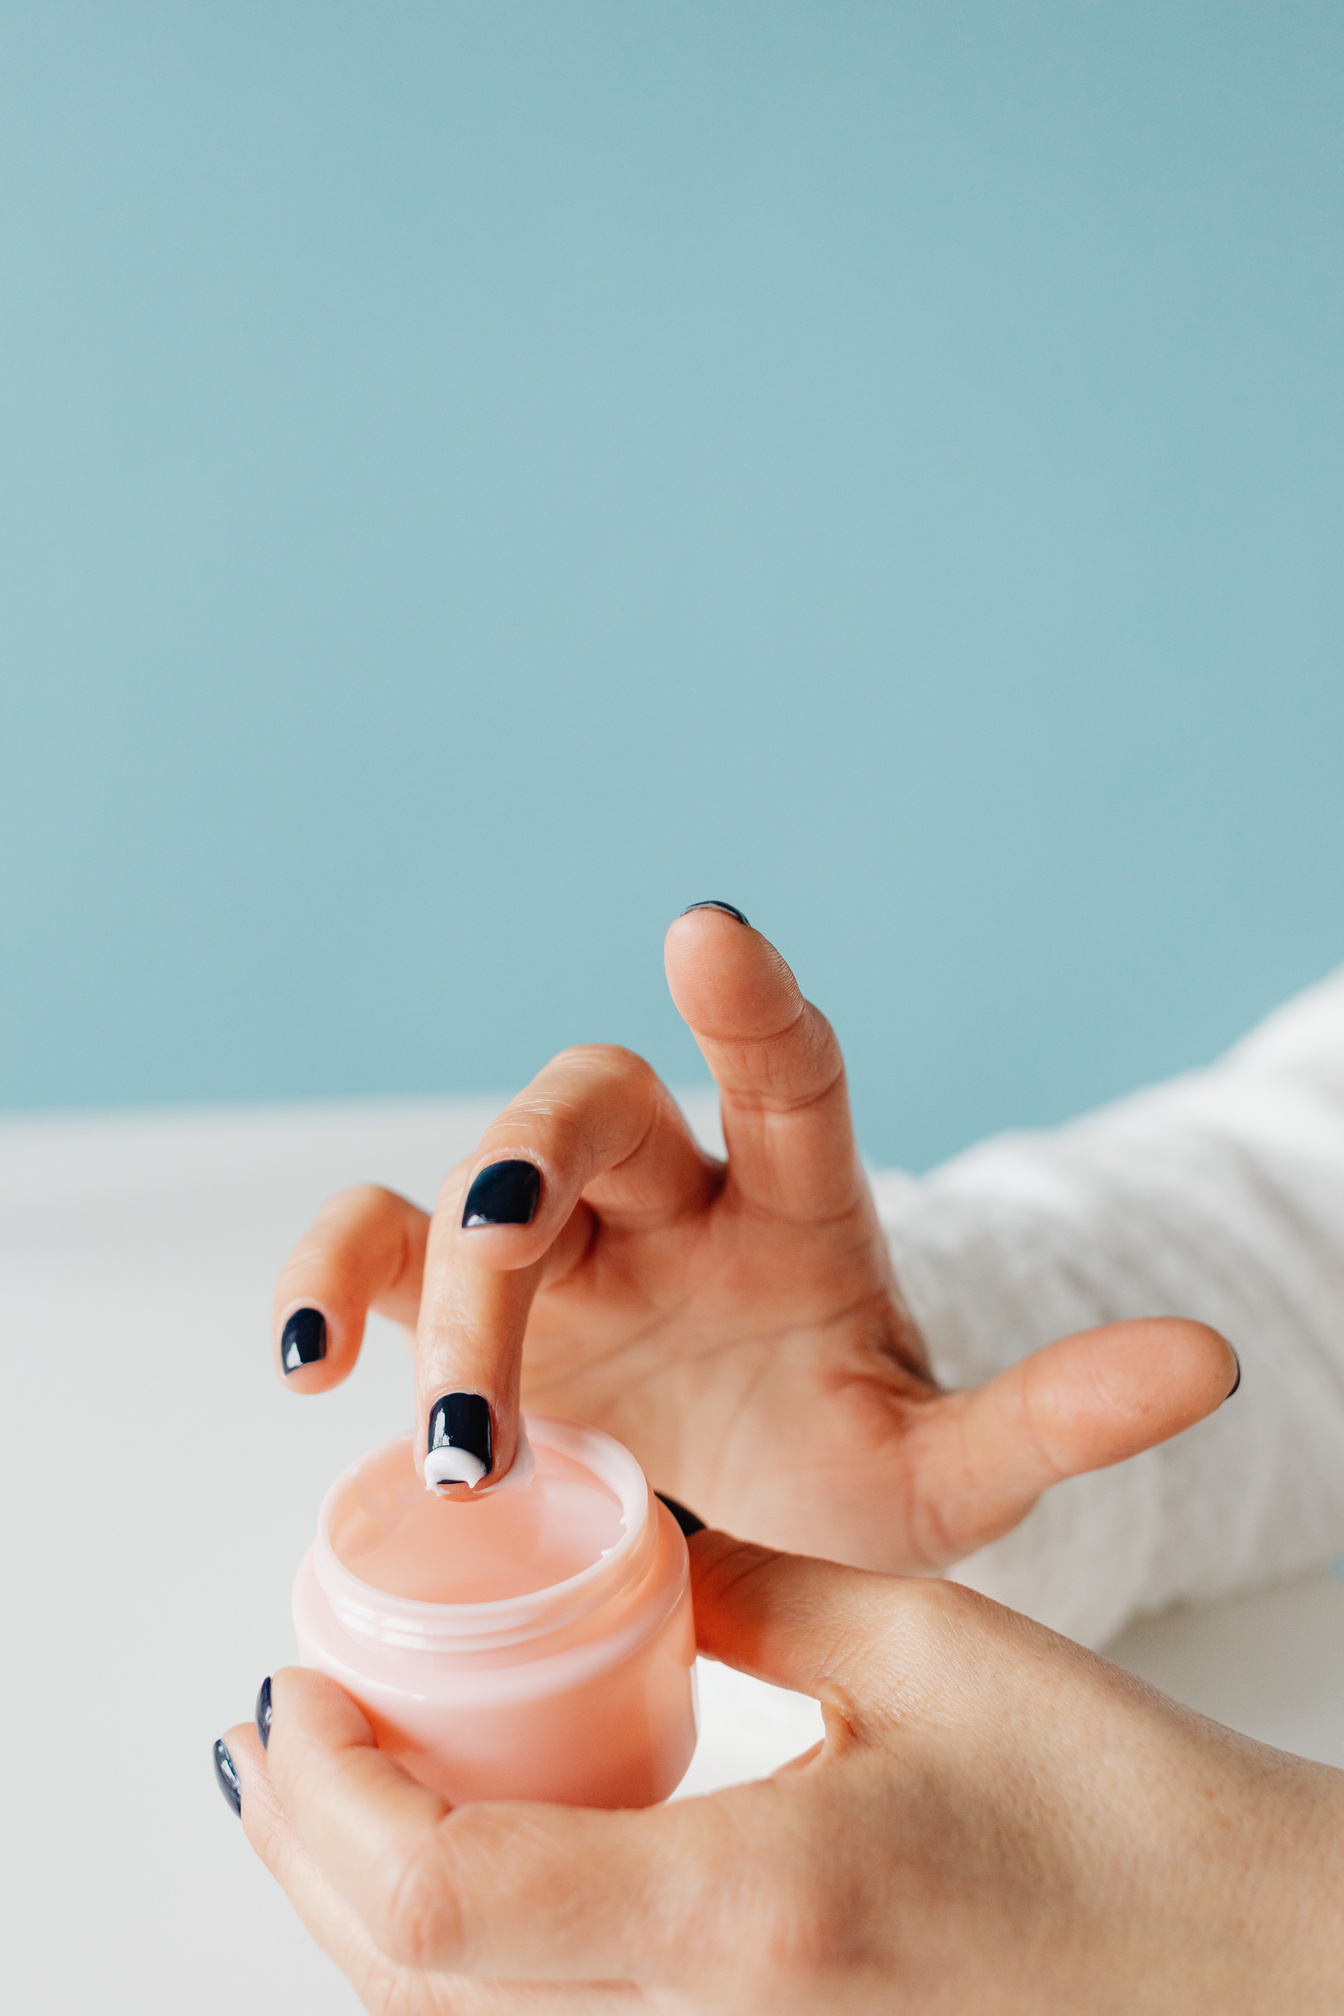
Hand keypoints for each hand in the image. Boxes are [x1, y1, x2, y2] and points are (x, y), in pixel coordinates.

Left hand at [221, 1532, 1343, 2013]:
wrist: (1245, 1973)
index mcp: (745, 1912)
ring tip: (331, 1786)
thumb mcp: (925, 1641)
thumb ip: (741, 1587)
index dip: (328, 1795)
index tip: (297, 1684)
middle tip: (274, 1725)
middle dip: (304, 1851)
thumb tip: (627, 1537)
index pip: (437, 1898)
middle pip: (407, 1991)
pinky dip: (449, 1962)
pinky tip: (459, 1860)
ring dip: (356, 1913)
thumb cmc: (1118, 1812)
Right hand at [272, 904, 1235, 1569]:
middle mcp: (668, 1192)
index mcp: (795, 1201)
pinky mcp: (462, 1301)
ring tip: (452, 1434)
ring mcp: (561, 1241)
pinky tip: (306, 1355)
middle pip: (585, 1109)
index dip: (747, 1003)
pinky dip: (329, 1277)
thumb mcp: (950, 1474)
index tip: (706, 933)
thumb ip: (1060, 1417)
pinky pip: (372, 1247)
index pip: (783, 1068)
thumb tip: (1215, 1359)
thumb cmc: (841, 1474)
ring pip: (468, 1180)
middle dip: (529, 1187)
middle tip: (508, 1335)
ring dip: (435, 1283)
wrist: (740, 1525)